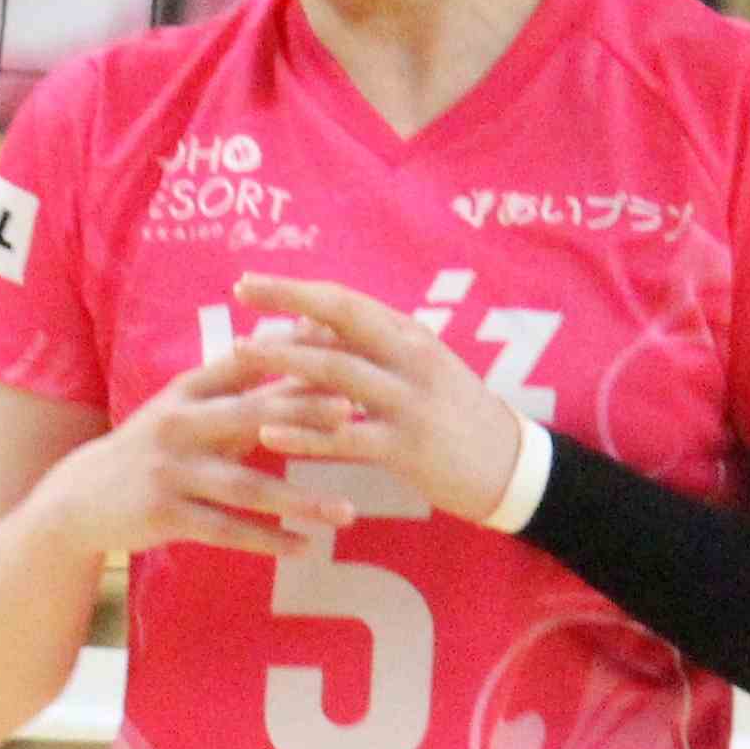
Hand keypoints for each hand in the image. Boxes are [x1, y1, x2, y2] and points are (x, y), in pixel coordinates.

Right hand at [29, 338, 357, 563]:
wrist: (78, 501)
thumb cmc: (152, 451)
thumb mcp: (186, 412)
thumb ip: (239, 391)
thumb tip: (305, 356)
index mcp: (186, 391)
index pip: (246, 363)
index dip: (293, 354)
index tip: (345, 350)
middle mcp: (177, 425)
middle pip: (249, 416)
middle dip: (302, 414)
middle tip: (354, 417)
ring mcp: (169, 471)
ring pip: (245, 487)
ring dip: (300, 500)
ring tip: (348, 512)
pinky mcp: (162, 514)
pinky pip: (225, 530)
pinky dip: (267, 540)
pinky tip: (303, 547)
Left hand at [230, 276, 535, 524]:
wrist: (511, 467)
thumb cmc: (452, 414)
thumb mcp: (415, 370)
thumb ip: (364, 348)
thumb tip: (302, 327)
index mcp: (410, 336)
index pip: (346, 301)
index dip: (296, 289)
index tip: (248, 281)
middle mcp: (411, 359)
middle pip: (340, 322)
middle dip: (287, 303)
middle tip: (238, 294)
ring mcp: (410, 402)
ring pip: (338, 374)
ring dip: (285, 360)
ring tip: (238, 351)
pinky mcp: (407, 448)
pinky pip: (346, 438)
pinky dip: (305, 435)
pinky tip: (267, 435)